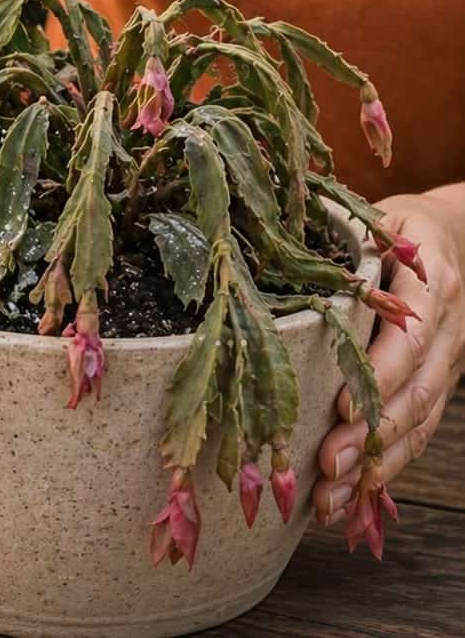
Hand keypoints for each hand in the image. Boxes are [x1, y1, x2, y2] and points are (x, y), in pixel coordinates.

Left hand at [314, 194, 464, 524]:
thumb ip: (340, 238)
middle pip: (414, 394)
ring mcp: (445, 364)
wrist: (455, 236)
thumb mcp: (377, 218)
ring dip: (374, 466)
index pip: (412, 339)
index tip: (341, 407)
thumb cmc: (399, 224)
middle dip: (369, 438)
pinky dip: (383, 468)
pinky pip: (415, 433)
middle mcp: (446, 331)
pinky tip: (348, 495)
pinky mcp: (434, 386)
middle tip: (325, 467)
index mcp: (431, 284)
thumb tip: (269, 243)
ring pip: (417, 424)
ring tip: (329, 498)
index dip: (380, 377)